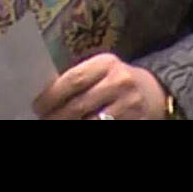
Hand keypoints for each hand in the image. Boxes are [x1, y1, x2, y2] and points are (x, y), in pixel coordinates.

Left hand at [32, 53, 168, 119]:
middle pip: (79, 105)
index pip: (73, 80)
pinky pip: (105, 127)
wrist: (156, 91)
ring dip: (70, 125)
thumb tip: (46, 95)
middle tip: (43, 120)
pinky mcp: (135, 121)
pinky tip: (77, 127)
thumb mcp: (102, 70)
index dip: (51, 96)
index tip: (37, 106)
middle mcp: (119, 82)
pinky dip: (86, 128)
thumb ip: (79, 78)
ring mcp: (129, 105)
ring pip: (90, 122)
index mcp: (106, 63)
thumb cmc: (118, 80)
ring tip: (57, 124)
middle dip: (56, 116)